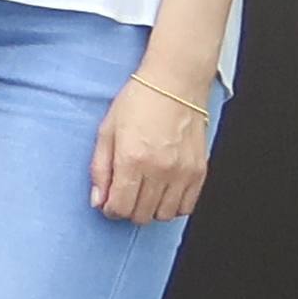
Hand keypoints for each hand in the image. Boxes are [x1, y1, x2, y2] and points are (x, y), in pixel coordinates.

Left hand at [91, 73, 215, 221]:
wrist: (175, 84)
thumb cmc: (139, 101)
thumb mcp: (107, 131)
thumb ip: (100, 169)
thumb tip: (98, 200)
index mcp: (132, 158)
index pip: (120, 206)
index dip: (110, 210)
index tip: (109, 203)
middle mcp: (160, 169)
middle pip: (141, 214)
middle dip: (128, 210)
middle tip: (125, 195)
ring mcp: (182, 172)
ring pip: (164, 215)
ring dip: (150, 210)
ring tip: (144, 192)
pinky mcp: (199, 171)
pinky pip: (186, 206)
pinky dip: (172, 206)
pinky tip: (163, 192)